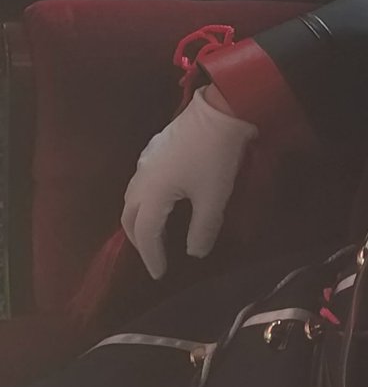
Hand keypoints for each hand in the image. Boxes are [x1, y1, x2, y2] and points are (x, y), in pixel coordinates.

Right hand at [121, 86, 257, 278]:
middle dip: (138, 239)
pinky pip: (140, 182)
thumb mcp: (214, 198)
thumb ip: (203, 229)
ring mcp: (145, 161)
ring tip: (155, 233)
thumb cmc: (216, 158)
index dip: (151, 255)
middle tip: (152, 256)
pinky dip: (145, 200)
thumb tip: (195, 253)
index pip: (145, 232)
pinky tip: (162, 201)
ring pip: (132, 197)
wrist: (219, 112)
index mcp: (151, 193)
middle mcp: (141, 178)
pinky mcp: (154, 149)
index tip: (160, 274)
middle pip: (129, 216)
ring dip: (139, 219)